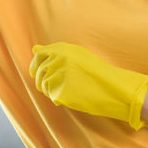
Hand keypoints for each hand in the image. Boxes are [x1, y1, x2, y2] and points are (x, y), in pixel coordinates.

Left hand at [29, 42, 147, 130]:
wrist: (114, 87)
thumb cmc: (97, 72)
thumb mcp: (76, 56)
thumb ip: (54, 52)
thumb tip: (33, 48)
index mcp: (63, 49)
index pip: (39, 55)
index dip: (35, 66)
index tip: (35, 73)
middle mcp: (59, 59)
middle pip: (40, 72)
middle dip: (42, 82)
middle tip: (54, 87)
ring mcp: (59, 75)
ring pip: (44, 85)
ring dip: (50, 91)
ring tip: (66, 91)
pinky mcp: (61, 90)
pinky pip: (52, 97)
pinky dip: (58, 99)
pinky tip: (71, 98)